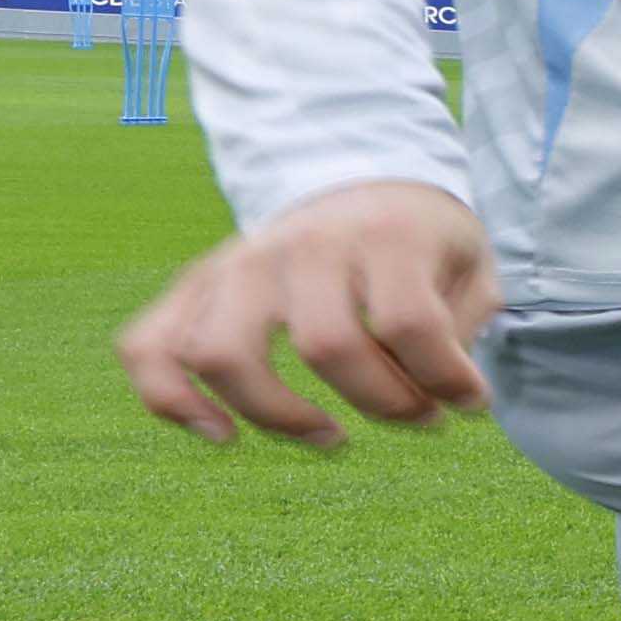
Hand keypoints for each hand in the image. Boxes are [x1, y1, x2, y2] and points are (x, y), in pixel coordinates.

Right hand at [118, 180, 500, 449]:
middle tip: (418, 417)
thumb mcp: (472, 267)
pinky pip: (148, 346)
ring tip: (331, 436)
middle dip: (382, 403)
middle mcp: (303, 245)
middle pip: (325, 346)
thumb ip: (464, 328)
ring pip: (223, 354)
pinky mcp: (197, 285)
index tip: (470, 402)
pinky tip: (221, 433)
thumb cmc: (424, 243)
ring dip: (279, 416)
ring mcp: (239, 263)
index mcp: (382, 234)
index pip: (408, 323)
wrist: (365, 184)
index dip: (446, 379)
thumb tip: (445, 397)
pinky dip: (169, 399)